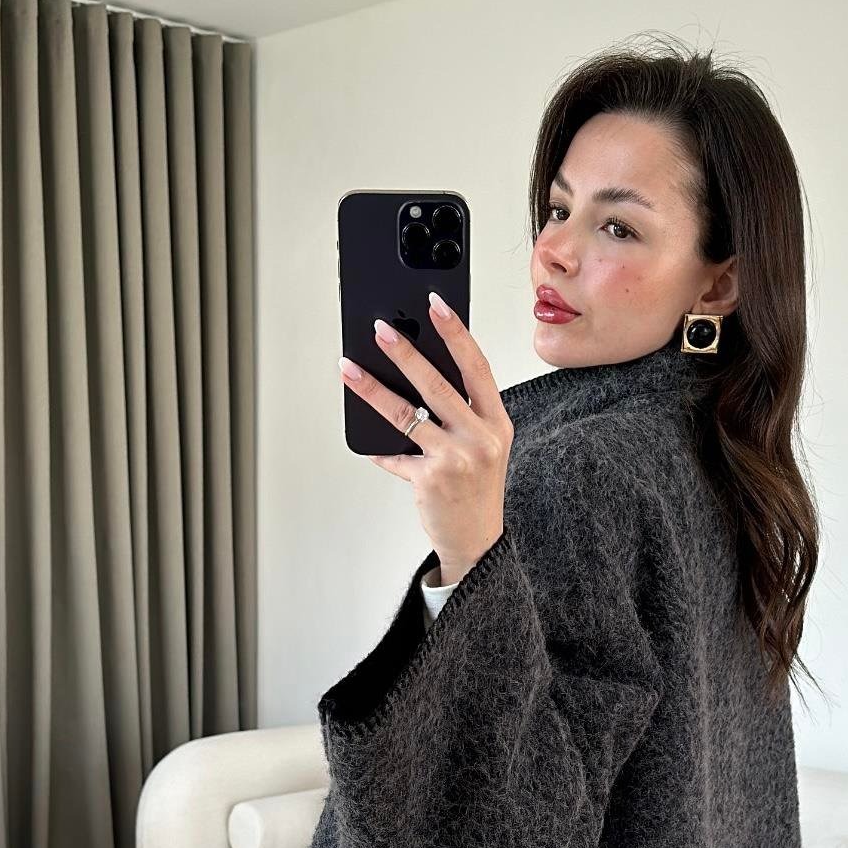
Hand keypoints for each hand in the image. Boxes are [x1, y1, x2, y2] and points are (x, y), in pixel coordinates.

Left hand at [339, 296, 512, 582]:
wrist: (477, 541)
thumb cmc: (477, 489)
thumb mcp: (484, 445)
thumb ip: (461, 413)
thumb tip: (417, 373)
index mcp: (497, 422)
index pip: (477, 367)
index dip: (457, 333)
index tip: (437, 305)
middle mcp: (481, 439)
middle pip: (438, 384)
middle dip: (406, 353)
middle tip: (380, 329)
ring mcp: (456, 459)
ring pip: (406, 413)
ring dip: (373, 388)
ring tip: (349, 368)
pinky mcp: (430, 479)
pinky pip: (394, 454)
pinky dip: (377, 448)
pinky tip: (364, 440)